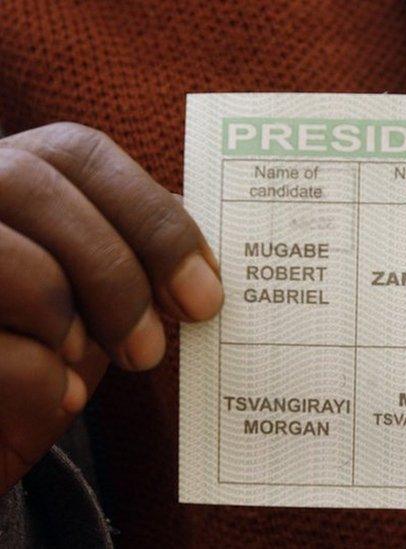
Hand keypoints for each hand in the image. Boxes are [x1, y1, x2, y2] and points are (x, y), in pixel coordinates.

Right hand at [0, 123, 222, 493]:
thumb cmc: (46, 339)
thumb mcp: (97, 288)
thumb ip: (139, 250)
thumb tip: (215, 252)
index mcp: (12, 171)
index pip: (81, 153)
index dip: (152, 218)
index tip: (205, 292)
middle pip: (34, 186)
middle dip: (116, 272)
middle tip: (156, 346)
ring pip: (2, 257)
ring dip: (68, 317)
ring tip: (92, 361)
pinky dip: (39, 376)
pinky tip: (62, 398)